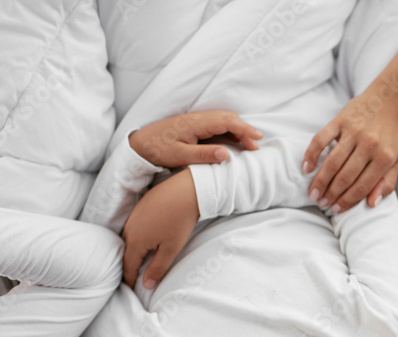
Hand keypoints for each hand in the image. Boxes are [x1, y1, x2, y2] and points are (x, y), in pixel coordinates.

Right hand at [121, 170, 199, 289]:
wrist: (185, 190)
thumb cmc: (180, 221)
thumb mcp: (171, 249)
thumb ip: (157, 268)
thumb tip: (146, 284)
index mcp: (135, 241)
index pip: (128, 265)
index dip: (130, 279)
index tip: (132, 289)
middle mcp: (130, 228)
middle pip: (126, 252)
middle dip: (129, 266)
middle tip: (133, 278)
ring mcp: (133, 216)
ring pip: (128, 238)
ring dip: (132, 251)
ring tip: (138, 261)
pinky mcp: (140, 207)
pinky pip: (133, 227)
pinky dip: (136, 238)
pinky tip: (145, 240)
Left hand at [129, 110, 263, 168]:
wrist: (139, 143)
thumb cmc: (158, 150)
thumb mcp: (180, 156)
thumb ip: (204, 155)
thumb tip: (226, 153)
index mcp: (196, 123)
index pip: (226, 121)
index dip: (244, 129)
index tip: (258, 138)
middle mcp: (198, 118)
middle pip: (228, 118)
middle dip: (245, 129)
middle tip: (257, 145)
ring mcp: (196, 120)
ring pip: (223, 120)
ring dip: (238, 129)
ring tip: (249, 144)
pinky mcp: (194, 125)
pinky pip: (216, 124)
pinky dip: (229, 130)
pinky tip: (234, 141)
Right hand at [302, 83, 397, 212]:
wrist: (390, 99)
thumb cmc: (392, 135)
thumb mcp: (397, 160)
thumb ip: (387, 183)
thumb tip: (372, 204)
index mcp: (384, 157)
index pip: (362, 186)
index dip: (347, 201)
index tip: (337, 209)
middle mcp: (369, 145)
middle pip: (345, 176)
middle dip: (332, 194)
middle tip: (322, 203)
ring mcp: (353, 131)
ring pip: (332, 162)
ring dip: (321, 180)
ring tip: (313, 194)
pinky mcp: (340, 120)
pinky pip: (321, 139)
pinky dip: (311, 154)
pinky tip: (306, 168)